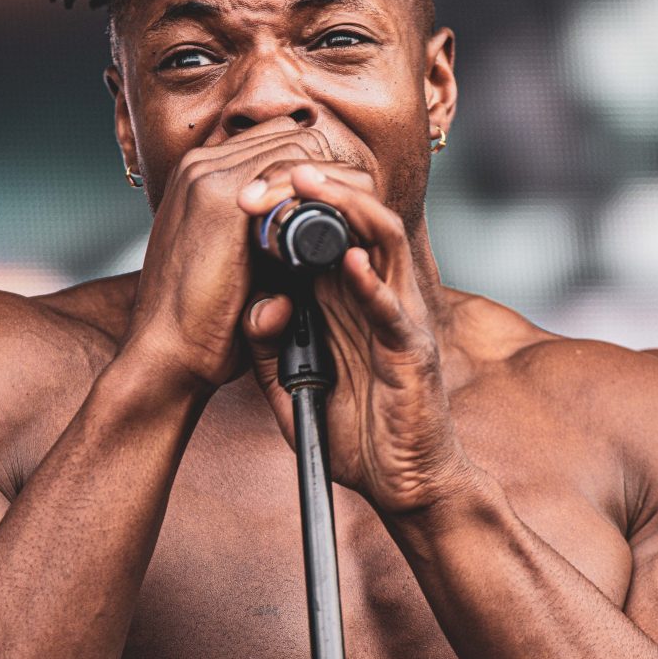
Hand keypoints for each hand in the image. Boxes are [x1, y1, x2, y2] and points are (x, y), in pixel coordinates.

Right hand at [118, 124, 333, 393]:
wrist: (164, 356)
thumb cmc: (199, 322)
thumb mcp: (233, 267)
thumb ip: (263, 242)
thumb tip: (306, 238)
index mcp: (199, 177)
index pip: (274, 144)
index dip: (314, 171)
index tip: (342, 203)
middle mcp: (201, 165)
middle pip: (291, 136)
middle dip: (331, 170)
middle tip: (360, 207)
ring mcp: (209, 177)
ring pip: (299, 147)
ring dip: (333, 181)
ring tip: (358, 218)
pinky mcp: (225, 201)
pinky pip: (295, 172)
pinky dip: (325, 193)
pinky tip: (344, 225)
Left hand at [237, 161, 474, 514]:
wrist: (402, 483)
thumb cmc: (356, 432)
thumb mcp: (293, 387)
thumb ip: (269, 347)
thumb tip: (253, 307)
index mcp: (346, 296)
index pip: (323, 227)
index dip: (288, 201)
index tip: (245, 190)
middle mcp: (376, 294)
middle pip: (355, 215)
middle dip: (313, 186)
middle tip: (270, 175)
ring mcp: (398, 317)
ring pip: (383, 240)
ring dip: (347, 207)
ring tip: (310, 186)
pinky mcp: (412, 351)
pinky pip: (394, 309)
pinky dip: (371, 283)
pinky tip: (346, 263)